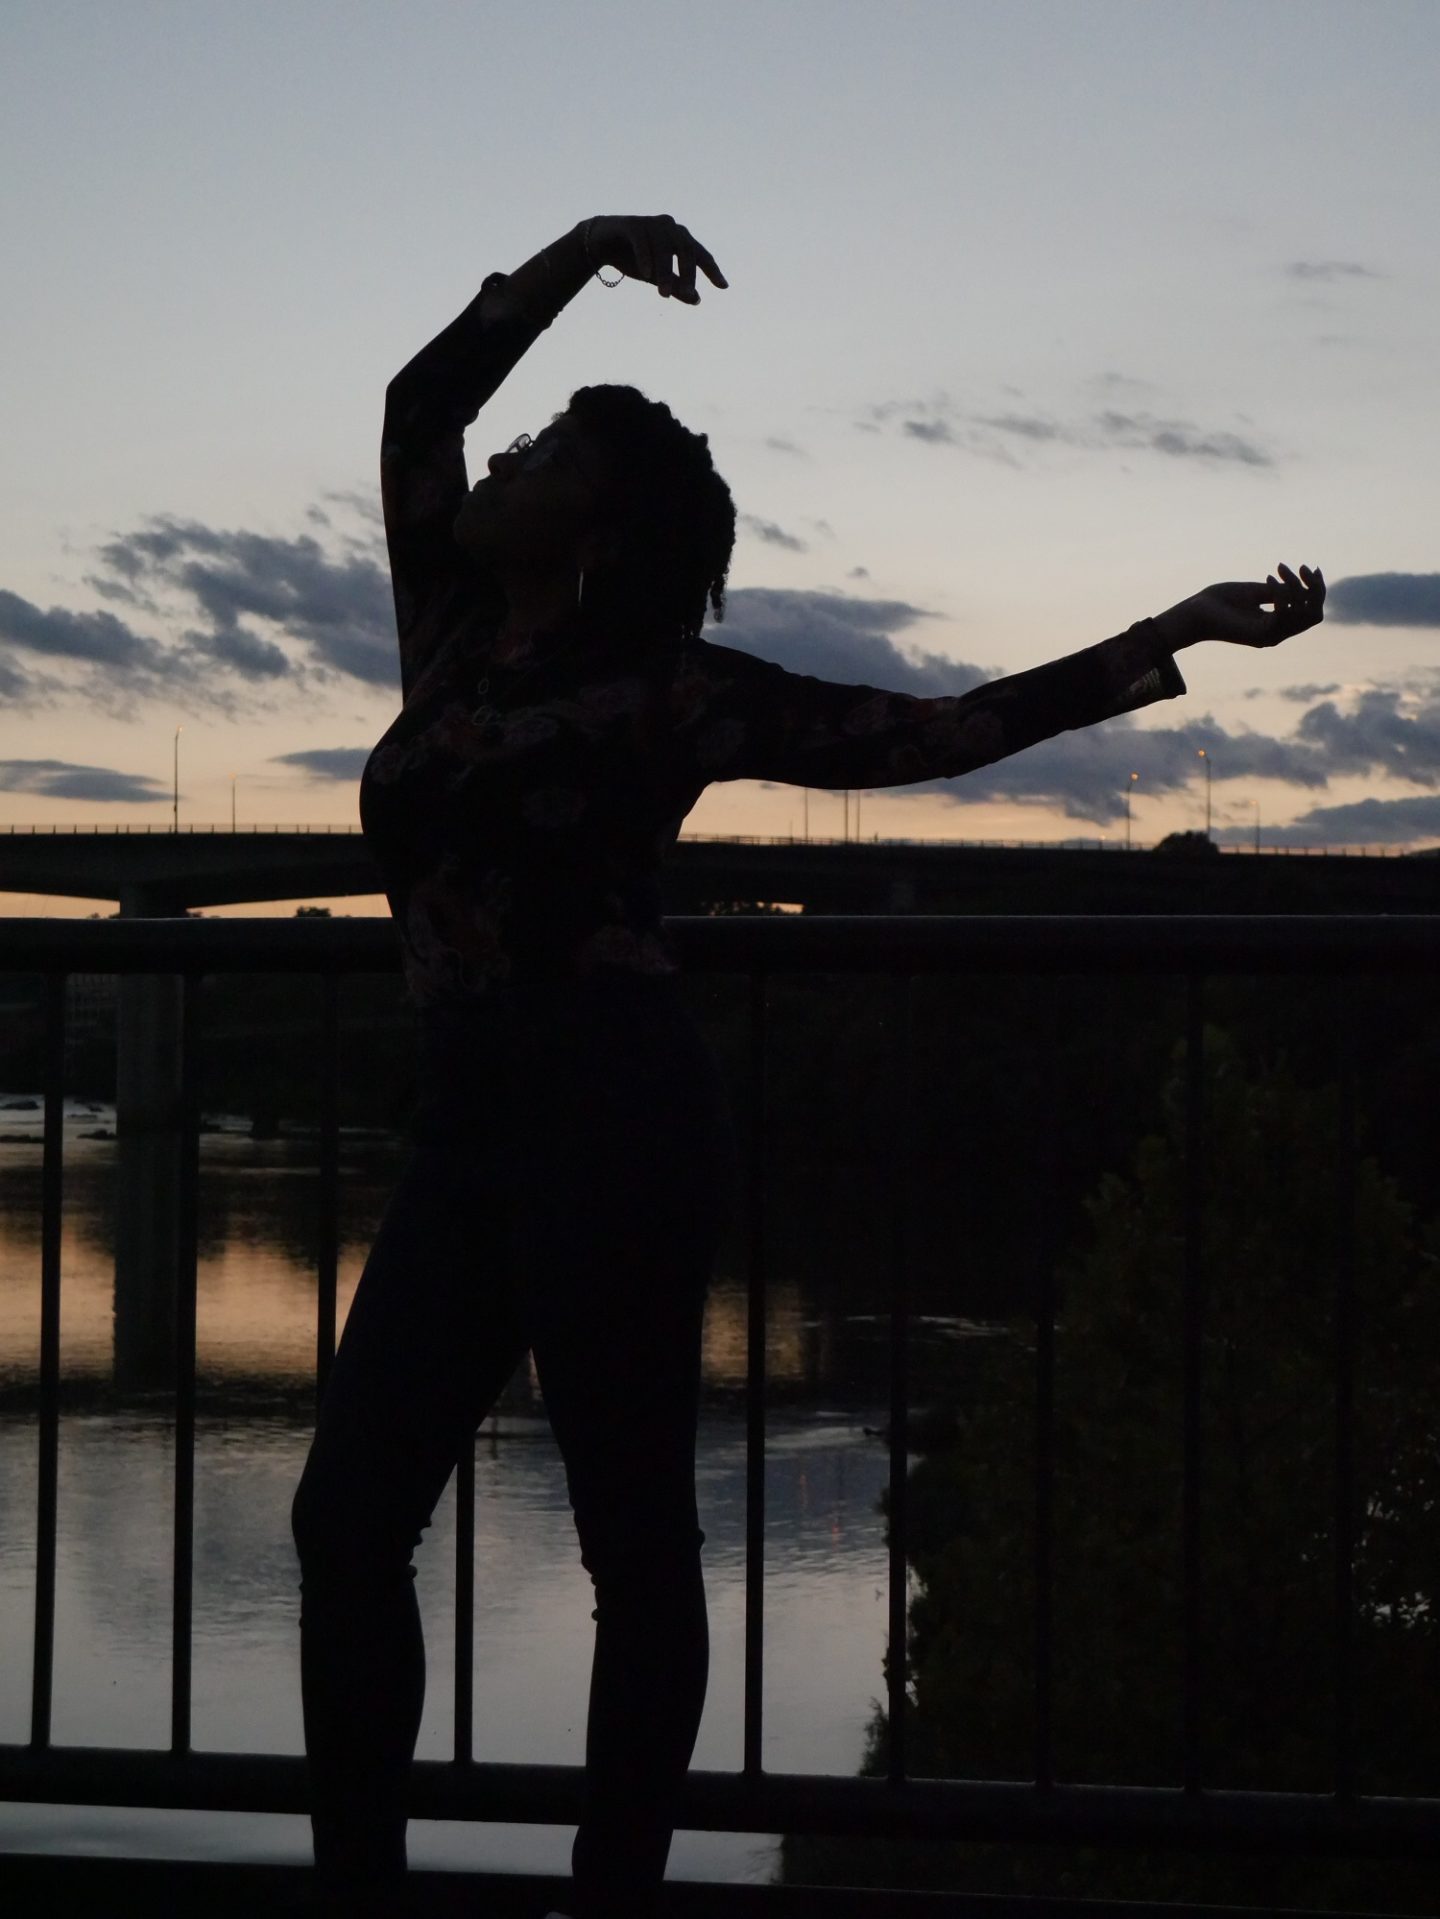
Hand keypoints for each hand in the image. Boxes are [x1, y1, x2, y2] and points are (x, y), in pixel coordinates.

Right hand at [584, 214, 727, 303]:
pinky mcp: (632, 223)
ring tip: (663, 293)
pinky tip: (647, 274)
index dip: (712, 270)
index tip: (723, 287)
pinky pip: (642, 240)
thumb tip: (697, 300)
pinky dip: (646, 257)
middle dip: (688, 273)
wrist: (601, 246)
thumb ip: (676, 286)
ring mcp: (651, 223)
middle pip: (686, 249)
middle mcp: (669, 227)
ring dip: (665, 271)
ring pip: (664, 247)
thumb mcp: (657, 277)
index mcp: (678, 238)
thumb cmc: (632, 259)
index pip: (700, 254)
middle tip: (687, 294)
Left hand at [1155, 563, 1325, 649]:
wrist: (1194, 612)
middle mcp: (1277, 634)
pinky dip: (1281, 594)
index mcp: (1277, 624)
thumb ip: (1278, 592)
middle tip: (1299, 567)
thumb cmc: (1220, 602)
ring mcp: (1269, 636)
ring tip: (1279, 569)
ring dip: (1295, 587)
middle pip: (1314, 615)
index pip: (1311, 612)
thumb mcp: (1255, 592)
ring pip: (1302, 614)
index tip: (1310, 567)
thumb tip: (1302, 585)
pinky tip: (1268, 578)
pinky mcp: (1259, 635)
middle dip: (1314, 588)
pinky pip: (1284, 614)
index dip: (1317, 590)